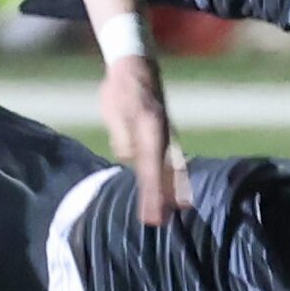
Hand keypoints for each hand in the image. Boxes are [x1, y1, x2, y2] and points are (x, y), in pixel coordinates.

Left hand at [101, 53, 190, 224]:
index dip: (151, 194)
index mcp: (151, 131)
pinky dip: (172, 178)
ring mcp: (165, 138)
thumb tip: (129, 155)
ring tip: (169, 213)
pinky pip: (169, 162)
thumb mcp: (116, 111)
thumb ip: (123, 135)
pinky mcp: (162, 137)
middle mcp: (162, 137)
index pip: (150, 170)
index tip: (150, 214)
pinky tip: (173, 193)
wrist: (136, 69)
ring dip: (169, 191)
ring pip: (169, 169)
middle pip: (163, 174)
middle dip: (162, 198)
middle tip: (158, 221)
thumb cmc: (123, 91)